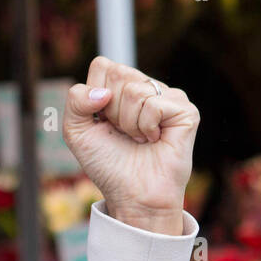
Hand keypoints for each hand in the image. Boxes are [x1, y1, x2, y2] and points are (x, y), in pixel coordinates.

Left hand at [61, 56, 197, 226]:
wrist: (132, 195)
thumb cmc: (108, 164)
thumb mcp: (76, 131)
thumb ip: (75, 101)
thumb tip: (103, 92)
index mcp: (121, 87)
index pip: (102, 65)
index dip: (94, 97)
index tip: (102, 122)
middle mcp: (146, 87)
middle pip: (118, 73)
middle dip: (111, 111)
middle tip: (122, 133)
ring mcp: (167, 97)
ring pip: (135, 90)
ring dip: (128, 123)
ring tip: (139, 139)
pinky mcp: (185, 110)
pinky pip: (153, 104)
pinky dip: (146, 127)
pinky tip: (154, 140)